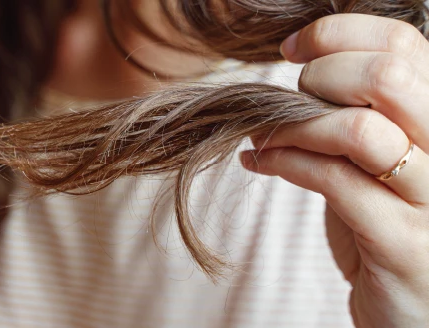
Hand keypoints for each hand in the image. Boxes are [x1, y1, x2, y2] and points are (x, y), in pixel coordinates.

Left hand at [240, 14, 428, 326]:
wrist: (417, 310)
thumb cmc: (391, 222)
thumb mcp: (383, 156)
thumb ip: (361, 110)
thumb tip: (303, 65)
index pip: (404, 44)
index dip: (338, 35)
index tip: (294, 49)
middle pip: (388, 76)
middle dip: (321, 77)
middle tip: (291, 100)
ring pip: (359, 130)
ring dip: (294, 125)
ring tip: (265, 134)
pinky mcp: (403, 242)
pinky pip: (334, 182)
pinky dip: (284, 163)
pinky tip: (259, 162)